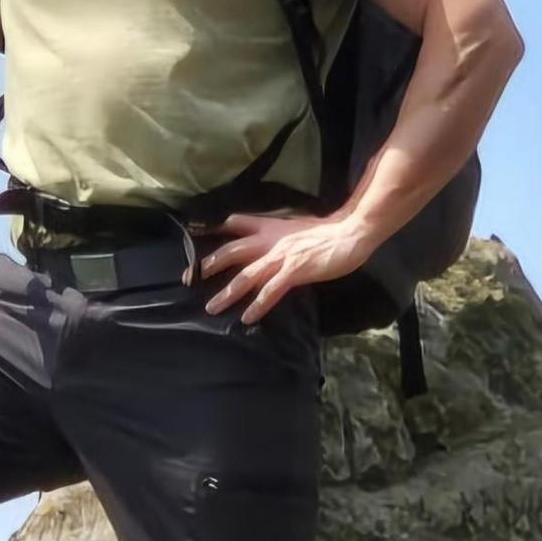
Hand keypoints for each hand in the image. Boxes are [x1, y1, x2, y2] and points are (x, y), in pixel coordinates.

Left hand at [195, 211, 375, 322]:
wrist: (349, 234)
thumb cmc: (327, 233)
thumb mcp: (296, 227)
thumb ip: (277, 235)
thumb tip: (264, 245)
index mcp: (271, 227)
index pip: (237, 223)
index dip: (215, 228)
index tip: (195, 234)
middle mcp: (271, 240)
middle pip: (233, 250)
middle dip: (210, 264)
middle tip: (191, 278)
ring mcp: (281, 256)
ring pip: (246, 275)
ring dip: (228, 292)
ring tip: (213, 307)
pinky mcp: (294, 271)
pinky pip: (270, 291)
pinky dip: (257, 305)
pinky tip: (247, 317)